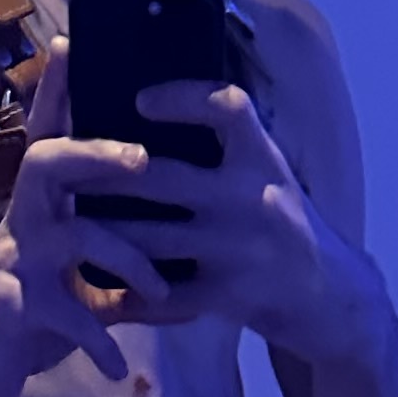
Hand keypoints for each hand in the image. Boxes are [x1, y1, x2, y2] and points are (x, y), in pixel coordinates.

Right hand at [0, 47, 180, 396]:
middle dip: (97, 153)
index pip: (48, 137)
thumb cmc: (31, 319)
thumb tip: (176, 257)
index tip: (71, 41)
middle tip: (143, 159)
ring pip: (73, 236)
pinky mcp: (13, 306)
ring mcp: (12, 261)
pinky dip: (99, 342)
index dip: (56, 91)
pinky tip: (119, 368)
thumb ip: (113, 262)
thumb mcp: (75, 282)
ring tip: (162, 293)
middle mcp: (21, 222)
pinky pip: (66, 315)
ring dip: (128, 260)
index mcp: (39, 208)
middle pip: (48, 161)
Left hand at [79, 77, 389, 363]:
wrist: (331, 298)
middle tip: (67, 169)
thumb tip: (163, 105)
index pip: (227, 108)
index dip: (182, 98)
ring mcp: (238, 248)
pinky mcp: (229, 295)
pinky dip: (130, 296)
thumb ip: (229, 149)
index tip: (141, 99)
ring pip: (149, 238)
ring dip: (104, 234)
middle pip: (161, 176)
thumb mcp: (271, 176)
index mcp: (262, 159)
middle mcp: (252, 197)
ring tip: (69, 224)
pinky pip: (164, 295)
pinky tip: (104, 294)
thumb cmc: (288, 227)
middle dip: (106, 176)